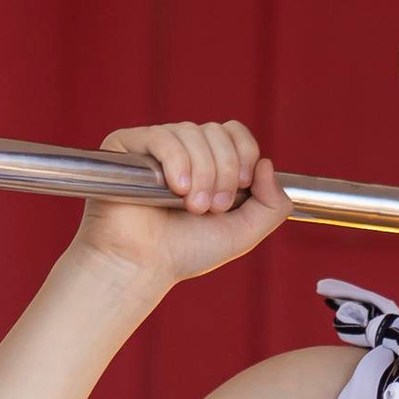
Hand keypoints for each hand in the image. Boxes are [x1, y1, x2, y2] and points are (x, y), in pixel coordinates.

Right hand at [73, 119, 284, 284]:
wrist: (143, 266)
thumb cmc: (186, 251)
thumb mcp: (244, 232)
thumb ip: (273, 205)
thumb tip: (267, 163)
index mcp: (207, 162)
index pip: (233, 132)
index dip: (243, 154)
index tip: (240, 189)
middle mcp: (182, 149)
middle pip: (216, 131)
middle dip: (223, 172)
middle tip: (211, 208)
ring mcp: (153, 146)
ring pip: (192, 132)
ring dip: (201, 174)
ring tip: (191, 207)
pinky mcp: (126, 145)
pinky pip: (162, 137)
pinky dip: (177, 163)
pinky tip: (175, 189)